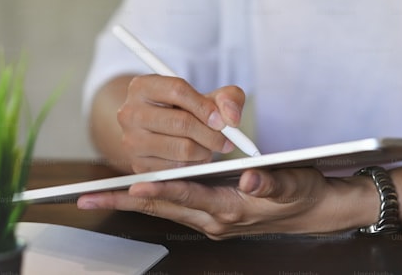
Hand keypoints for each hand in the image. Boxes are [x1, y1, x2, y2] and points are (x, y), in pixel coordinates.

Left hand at [77, 168, 370, 238]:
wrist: (313, 211)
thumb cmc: (301, 191)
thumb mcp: (292, 183)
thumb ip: (270, 183)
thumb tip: (250, 181)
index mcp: (231, 209)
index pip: (189, 198)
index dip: (163, 191)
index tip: (136, 186)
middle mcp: (214, 219)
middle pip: (161, 208)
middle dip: (123, 202)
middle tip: (88, 198)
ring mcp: (208, 219)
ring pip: (160, 209)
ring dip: (127, 203)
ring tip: (94, 196)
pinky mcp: (207, 214)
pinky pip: (169, 207)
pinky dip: (146, 200)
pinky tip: (125, 193)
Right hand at [118, 76, 245, 172]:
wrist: (153, 132)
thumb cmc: (182, 111)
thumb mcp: (204, 96)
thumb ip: (227, 99)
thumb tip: (232, 118)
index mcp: (142, 86)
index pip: (178, 91)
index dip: (206, 106)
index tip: (224, 121)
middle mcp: (129, 112)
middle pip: (181, 122)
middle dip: (211, 134)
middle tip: (226, 140)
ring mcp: (131, 140)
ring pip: (181, 149)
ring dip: (205, 151)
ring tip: (208, 147)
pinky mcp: (137, 165)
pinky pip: (177, 169)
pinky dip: (194, 166)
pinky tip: (196, 158)